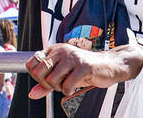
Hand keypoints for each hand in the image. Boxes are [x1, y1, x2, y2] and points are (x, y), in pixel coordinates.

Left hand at [25, 43, 142, 98]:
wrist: (110, 65)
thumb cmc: (85, 69)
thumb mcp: (64, 75)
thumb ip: (47, 84)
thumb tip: (32, 94)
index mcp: (56, 49)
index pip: (32, 63)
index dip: (37, 76)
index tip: (48, 78)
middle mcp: (63, 50)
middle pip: (39, 72)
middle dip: (47, 84)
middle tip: (59, 83)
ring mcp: (74, 57)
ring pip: (52, 80)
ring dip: (60, 87)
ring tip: (70, 82)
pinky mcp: (84, 66)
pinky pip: (67, 85)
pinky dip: (69, 91)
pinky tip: (76, 85)